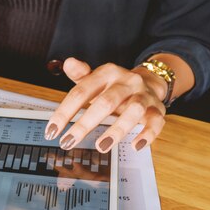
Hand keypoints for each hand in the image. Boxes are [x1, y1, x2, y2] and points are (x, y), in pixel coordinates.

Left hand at [44, 57, 166, 152]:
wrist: (148, 82)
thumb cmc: (113, 86)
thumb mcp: (95, 78)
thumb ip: (80, 74)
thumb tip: (68, 62)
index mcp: (107, 73)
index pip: (81, 91)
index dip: (65, 111)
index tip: (52, 130)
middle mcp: (127, 82)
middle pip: (106, 102)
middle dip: (85, 124)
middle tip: (68, 142)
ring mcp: (143, 95)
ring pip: (133, 111)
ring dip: (117, 130)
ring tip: (100, 146)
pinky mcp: (157, 109)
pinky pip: (156, 122)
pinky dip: (147, 135)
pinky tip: (135, 146)